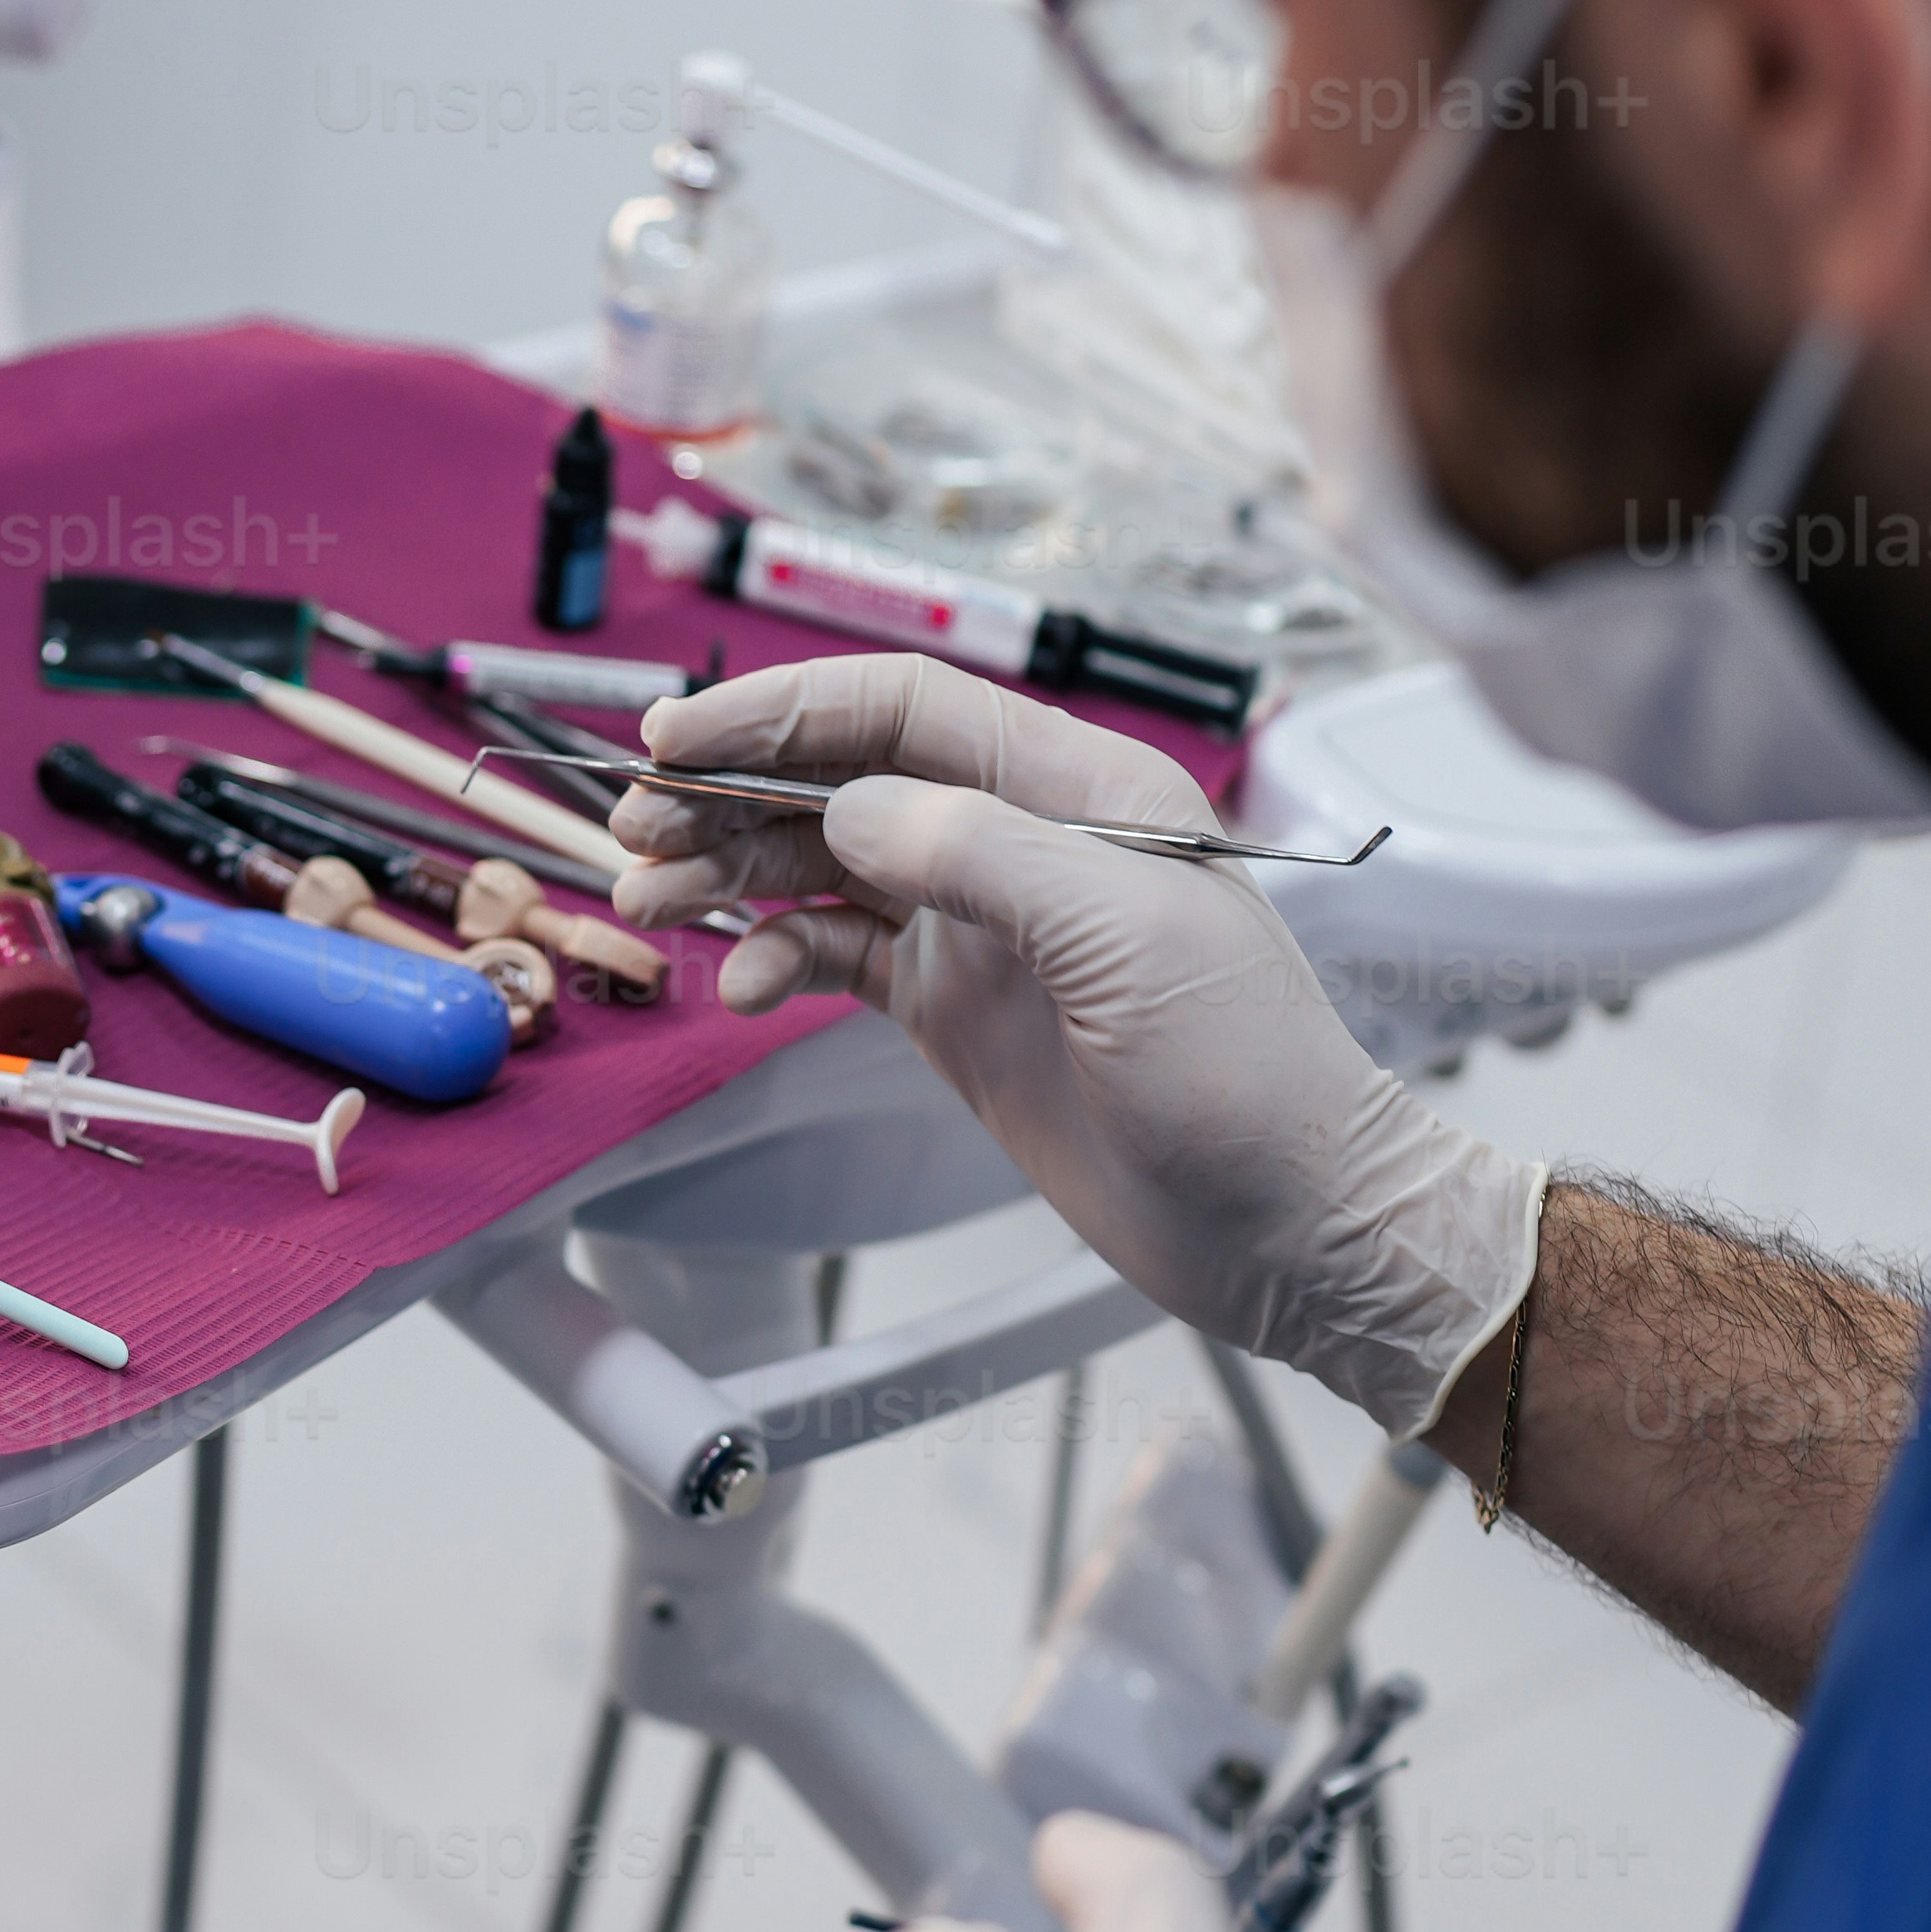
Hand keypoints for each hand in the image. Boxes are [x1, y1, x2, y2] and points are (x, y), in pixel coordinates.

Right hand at [619, 653, 1543, 1437]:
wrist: (1292, 1224)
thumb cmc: (1252, 1077)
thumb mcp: (1126, 938)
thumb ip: (984, 854)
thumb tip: (857, 807)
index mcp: (1079, 789)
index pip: (907, 708)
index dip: (787, 710)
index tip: (681, 738)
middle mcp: (1022, 843)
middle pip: (845, 777)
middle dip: (732, 791)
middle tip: (637, 826)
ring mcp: (983, 929)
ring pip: (823, 863)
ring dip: (730, 872)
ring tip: (654, 899)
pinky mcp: (958, 1011)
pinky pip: (836, 955)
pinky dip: (775, 958)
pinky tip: (741, 983)